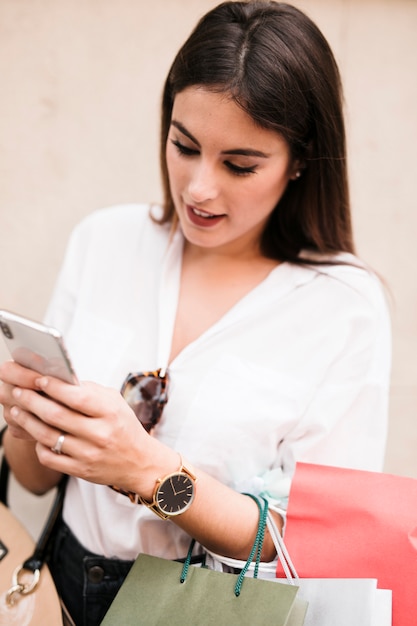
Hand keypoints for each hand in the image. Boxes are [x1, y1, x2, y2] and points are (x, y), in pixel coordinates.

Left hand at [1, 361, 151, 491]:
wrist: (139, 463)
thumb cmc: (124, 428)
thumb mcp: (115, 402)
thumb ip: (90, 390)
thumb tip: (60, 380)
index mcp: (110, 413)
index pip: (77, 397)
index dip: (54, 387)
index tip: (39, 379)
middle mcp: (100, 434)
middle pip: (56, 416)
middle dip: (33, 401)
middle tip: (20, 392)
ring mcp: (89, 454)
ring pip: (48, 436)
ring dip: (28, 421)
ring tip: (18, 410)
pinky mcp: (80, 470)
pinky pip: (50, 458)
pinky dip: (38, 445)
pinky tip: (35, 434)